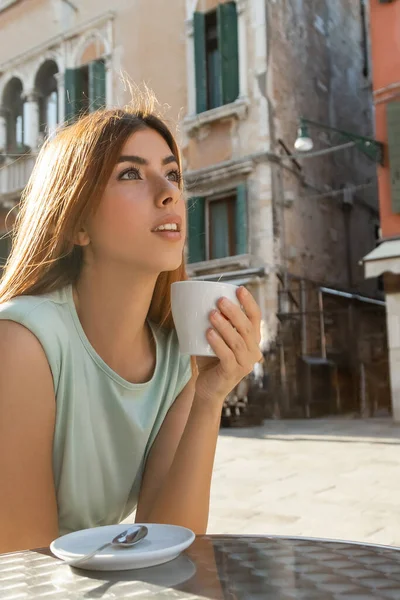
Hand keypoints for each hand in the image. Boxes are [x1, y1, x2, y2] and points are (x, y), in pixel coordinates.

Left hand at [194, 286, 262, 404]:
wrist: (208, 388)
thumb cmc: (211, 360)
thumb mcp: (216, 339)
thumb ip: (214, 323)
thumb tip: (198, 298)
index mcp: (252, 340)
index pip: (256, 318)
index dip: (249, 303)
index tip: (239, 289)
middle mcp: (253, 351)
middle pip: (247, 328)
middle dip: (234, 312)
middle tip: (219, 300)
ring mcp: (245, 364)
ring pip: (238, 341)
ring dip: (224, 326)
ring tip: (211, 314)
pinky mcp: (233, 373)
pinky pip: (227, 355)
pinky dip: (218, 343)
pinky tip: (208, 333)